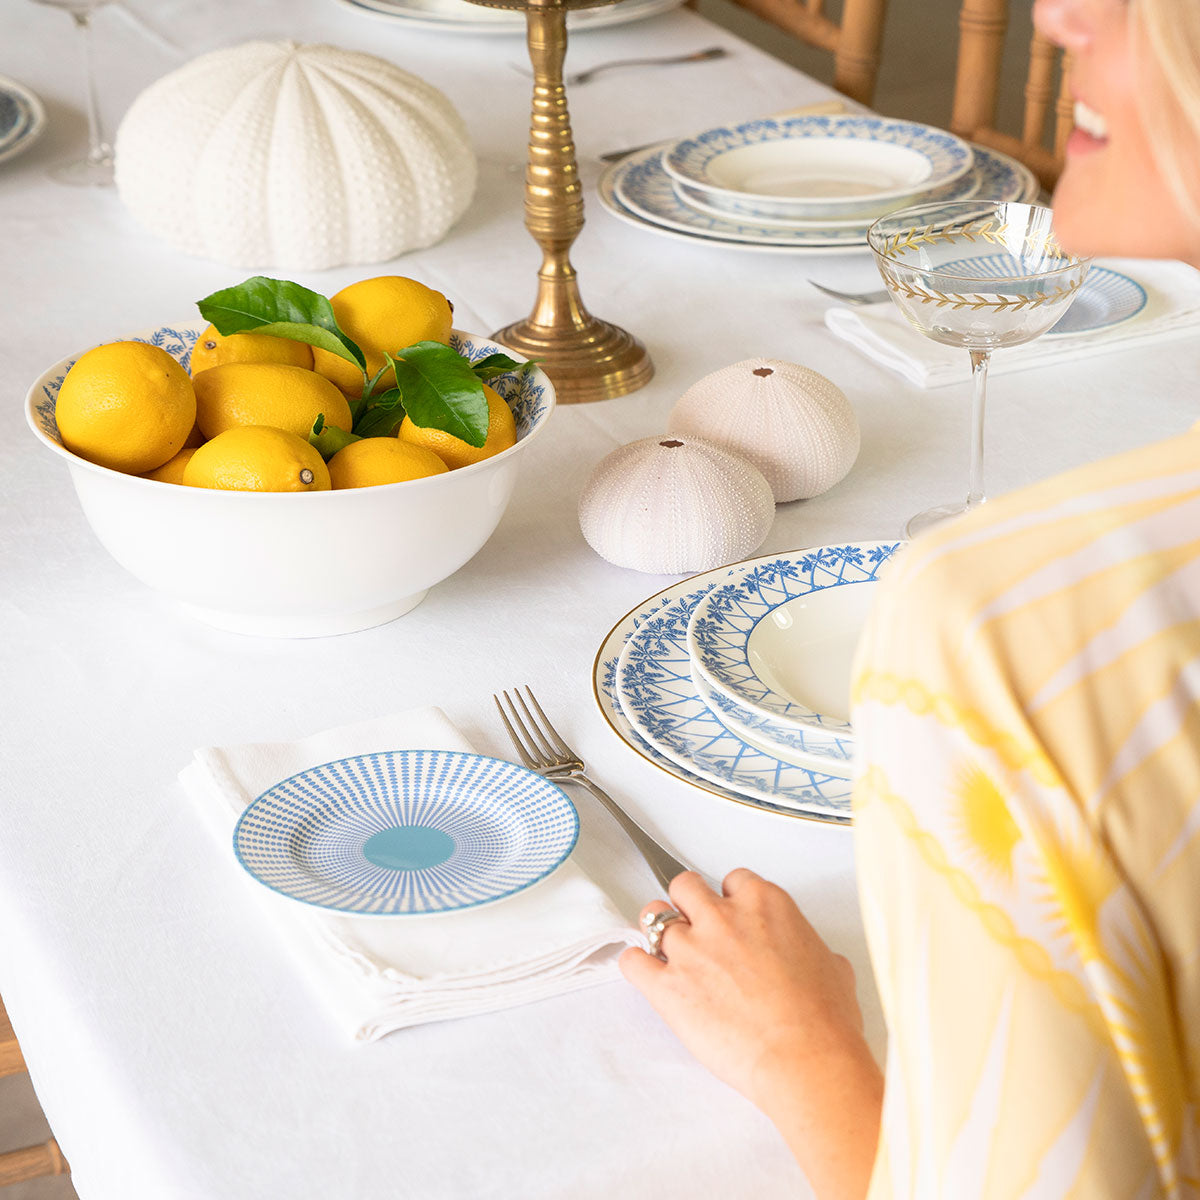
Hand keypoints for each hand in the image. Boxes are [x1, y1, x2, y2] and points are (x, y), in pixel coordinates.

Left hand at [620, 870, 881, 1198]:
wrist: (806, 1059)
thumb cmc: (824, 1021)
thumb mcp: (835, 969)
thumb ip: (812, 949)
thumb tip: (816, 959)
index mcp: (764, 904)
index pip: (734, 879)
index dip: (730, 899)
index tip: (732, 915)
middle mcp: (723, 917)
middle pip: (685, 885)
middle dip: (688, 904)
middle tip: (695, 925)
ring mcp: (691, 948)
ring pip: (653, 916)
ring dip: (658, 932)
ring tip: (667, 950)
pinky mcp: (666, 985)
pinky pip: (631, 961)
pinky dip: (635, 966)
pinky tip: (645, 974)